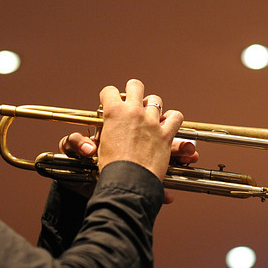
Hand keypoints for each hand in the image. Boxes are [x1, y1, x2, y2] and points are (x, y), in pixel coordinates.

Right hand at [98, 80, 184, 201]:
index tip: (108, 102)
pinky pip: (176, 117)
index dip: (108, 96)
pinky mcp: (166, 134)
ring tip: (149, 115)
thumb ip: (96, 138)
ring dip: (152, 106)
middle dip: (133, 90)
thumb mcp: (97, 149)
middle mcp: (134, 112)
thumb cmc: (110, 167)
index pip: (109, 91)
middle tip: (131, 99)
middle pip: (135, 86)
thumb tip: (91, 143)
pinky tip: (167, 124)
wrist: (128, 181)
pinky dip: (172, 119)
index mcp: (114, 113)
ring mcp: (151, 121)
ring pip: (155, 100)